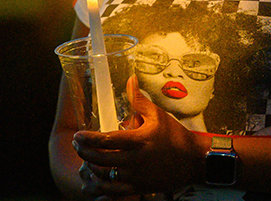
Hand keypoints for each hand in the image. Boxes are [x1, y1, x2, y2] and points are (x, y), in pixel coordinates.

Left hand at [72, 75, 205, 193]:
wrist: (193, 162)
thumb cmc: (175, 136)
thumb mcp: (157, 115)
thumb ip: (139, 100)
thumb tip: (130, 80)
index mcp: (139, 141)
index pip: (106, 140)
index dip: (88, 138)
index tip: (78, 135)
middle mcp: (135, 161)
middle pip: (101, 159)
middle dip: (84, 151)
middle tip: (76, 144)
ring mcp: (136, 177)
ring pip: (105, 176)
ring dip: (91, 168)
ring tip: (85, 159)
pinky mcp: (139, 189)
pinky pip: (114, 192)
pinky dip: (101, 186)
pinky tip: (96, 179)